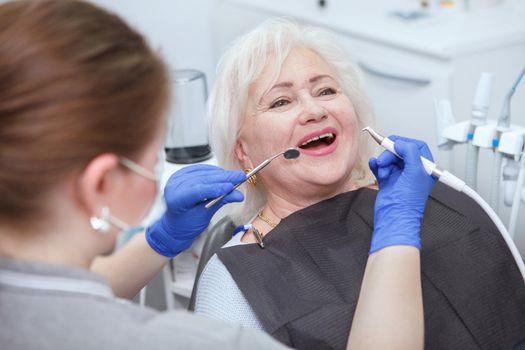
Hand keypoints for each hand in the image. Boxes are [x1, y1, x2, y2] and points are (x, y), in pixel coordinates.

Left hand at [146, 164, 244, 256]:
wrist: (175, 224)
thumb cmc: (187, 224)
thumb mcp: (205, 216)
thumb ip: (220, 202)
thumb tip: (237, 194)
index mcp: (176, 199)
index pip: (198, 190)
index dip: (217, 187)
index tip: (232, 187)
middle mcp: (174, 186)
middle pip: (202, 178)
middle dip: (223, 177)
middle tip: (240, 176)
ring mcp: (177, 178)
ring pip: (203, 172)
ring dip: (220, 174)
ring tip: (235, 176)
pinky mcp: (182, 174)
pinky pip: (200, 169)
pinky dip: (213, 171)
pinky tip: (223, 173)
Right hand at [368, 136, 436, 253]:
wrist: (394, 217)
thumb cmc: (408, 202)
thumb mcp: (415, 171)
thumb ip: (410, 152)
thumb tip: (401, 143)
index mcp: (425, 168)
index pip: (417, 147)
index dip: (406, 144)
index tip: (395, 145)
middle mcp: (413, 171)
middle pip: (400, 152)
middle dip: (390, 154)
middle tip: (384, 160)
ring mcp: (400, 175)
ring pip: (389, 159)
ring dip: (383, 162)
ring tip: (381, 171)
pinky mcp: (387, 180)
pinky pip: (380, 166)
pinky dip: (376, 164)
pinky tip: (374, 165)